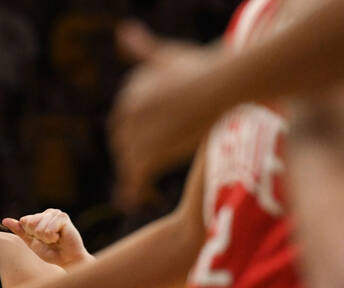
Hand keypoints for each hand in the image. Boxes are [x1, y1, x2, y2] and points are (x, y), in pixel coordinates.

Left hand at [3, 209, 88, 267]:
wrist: (67, 260)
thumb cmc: (51, 252)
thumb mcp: (31, 241)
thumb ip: (20, 230)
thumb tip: (4, 220)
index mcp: (40, 216)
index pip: (25, 221)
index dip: (31, 234)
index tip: (42, 240)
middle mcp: (48, 212)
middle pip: (30, 223)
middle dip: (38, 236)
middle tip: (49, 240)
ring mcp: (56, 214)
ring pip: (39, 227)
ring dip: (46, 238)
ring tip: (55, 240)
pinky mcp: (63, 218)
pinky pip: (48, 229)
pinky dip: (52, 237)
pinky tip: (60, 238)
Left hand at [110, 22, 220, 206]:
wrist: (220, 84)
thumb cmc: (202, 66)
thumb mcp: (167, 54)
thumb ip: (142, 49)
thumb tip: (122, 31)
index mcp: (131, 92)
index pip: (123, 119)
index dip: (130, 133)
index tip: (136, 143)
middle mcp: (128, 113)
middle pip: (123, 141)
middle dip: (129, 154)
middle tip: (134, 169)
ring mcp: (137, 133)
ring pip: (129, 160)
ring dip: (130, 174)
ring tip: (133, 188)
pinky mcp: (149, 155)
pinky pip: (134, 177)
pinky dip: (130, 191)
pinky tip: (129, 201)